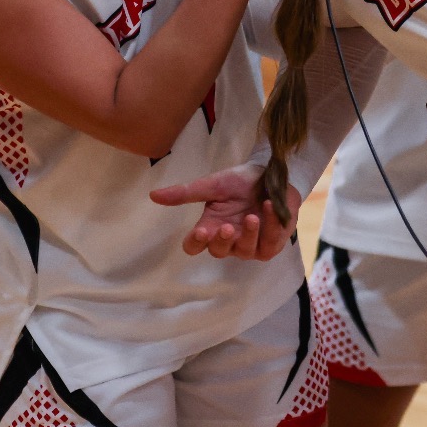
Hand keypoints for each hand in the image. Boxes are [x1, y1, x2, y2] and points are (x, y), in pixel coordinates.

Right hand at [150, 166, 299, 259]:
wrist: (273, 174)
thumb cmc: (241, 181)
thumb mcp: (214, 184)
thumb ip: (186, 193)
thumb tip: (153, 195)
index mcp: (210, 227)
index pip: (193, 246)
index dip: (195, 243)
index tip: (200, 230)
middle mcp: (228, 240)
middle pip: (217, 252)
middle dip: (222, 241)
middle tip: (227, 227)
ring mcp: (249, 245)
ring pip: (244, 252)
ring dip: (248, 235)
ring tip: (252, 216)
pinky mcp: (270, 245)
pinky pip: (269, 246)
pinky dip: (271, 228)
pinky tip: (270, 209)